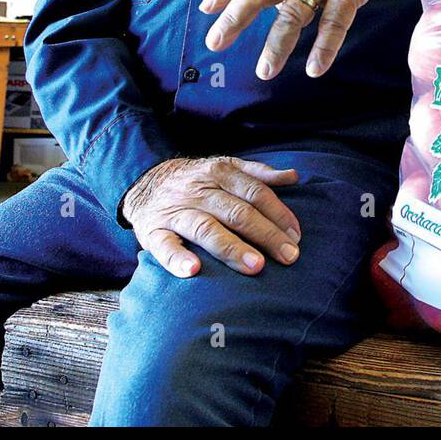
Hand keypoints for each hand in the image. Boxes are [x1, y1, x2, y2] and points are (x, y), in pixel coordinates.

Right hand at [121, 156, 302, 276]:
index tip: (296, 236)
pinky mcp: (154, 232)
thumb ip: (258, 173)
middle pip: (237, 212)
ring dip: (232, 248)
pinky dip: (178, 259)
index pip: (255, 193)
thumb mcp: (224, 168)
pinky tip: (193, 271)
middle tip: (288, 257)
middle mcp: (198, 191)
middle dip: (265, 235)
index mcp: (219, 173)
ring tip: (255, 266)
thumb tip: (293, 177)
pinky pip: (165, 246)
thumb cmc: (196, 182)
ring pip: (207, 228)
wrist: (143, 183)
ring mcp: (176, 211)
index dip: (278, 214)